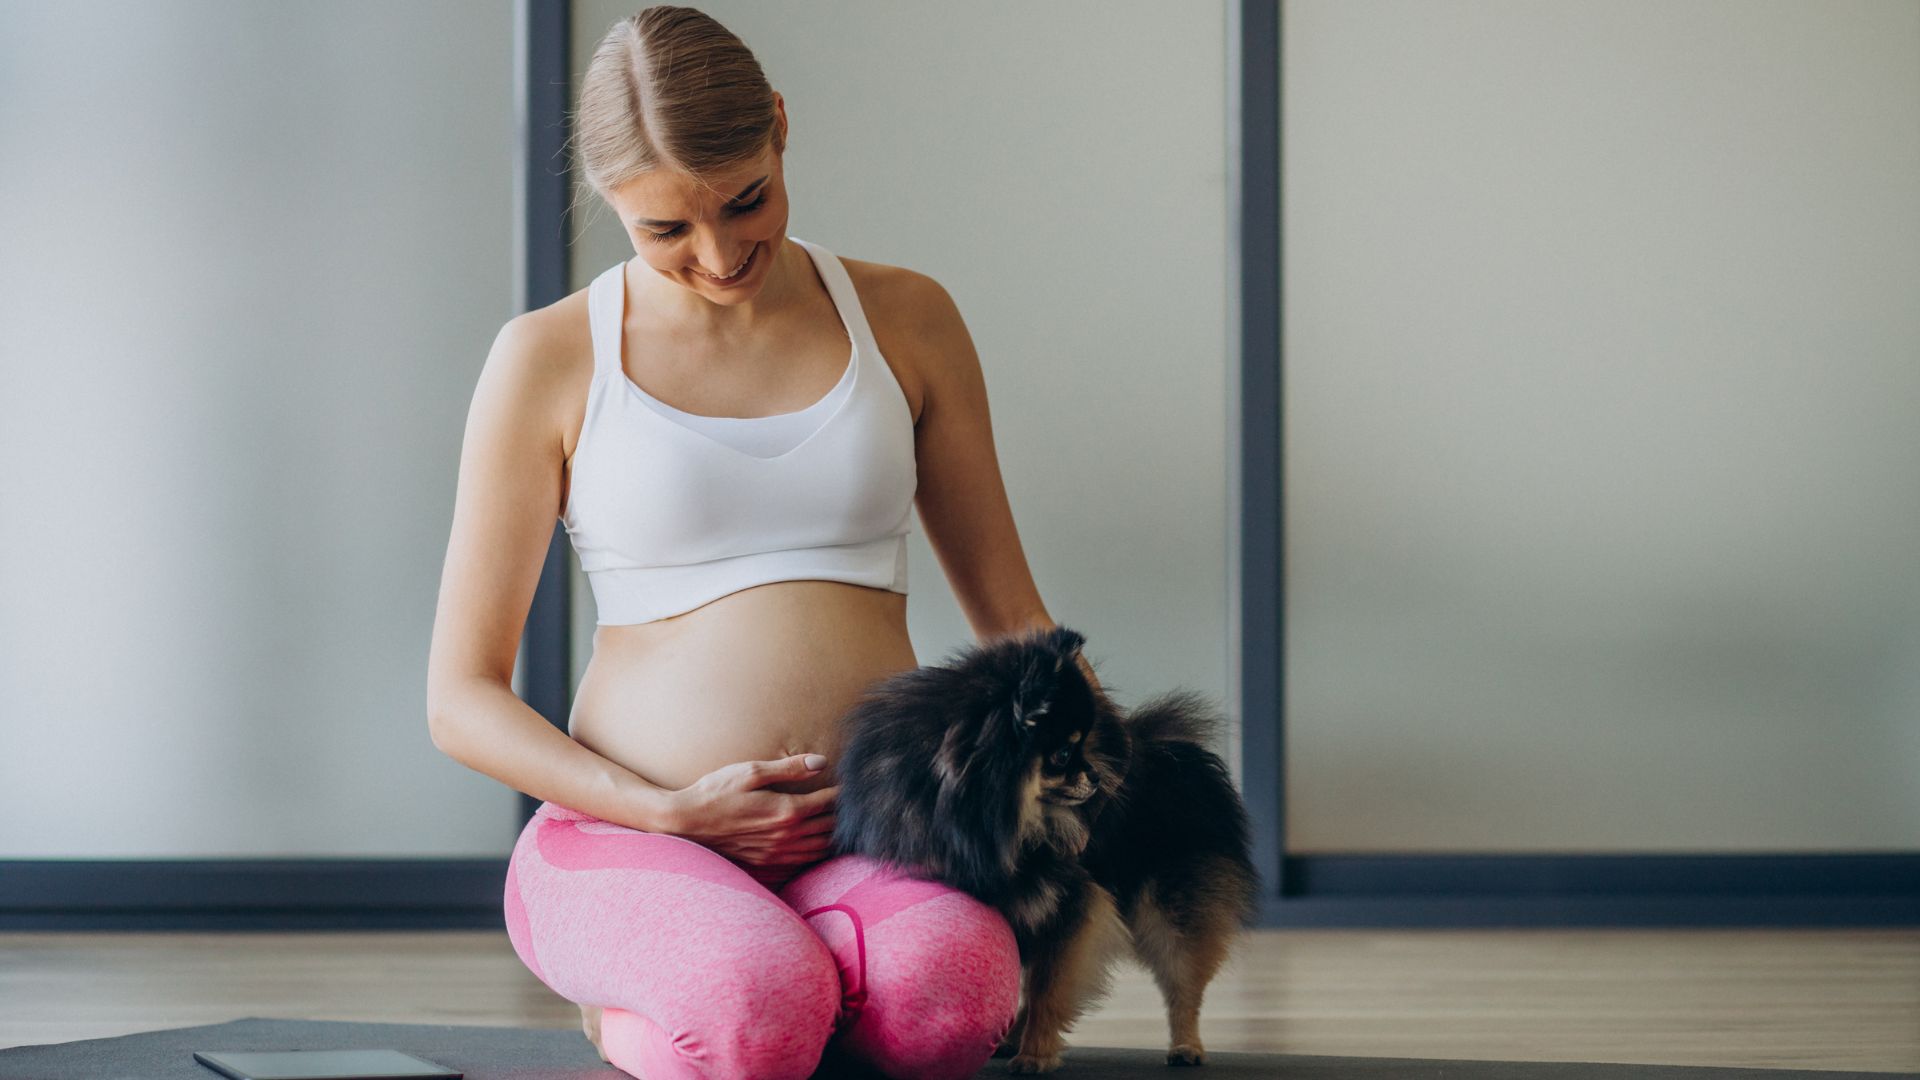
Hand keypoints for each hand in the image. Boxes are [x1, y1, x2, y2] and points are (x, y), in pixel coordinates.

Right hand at [668, 754, 838, 885]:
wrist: (685, 822)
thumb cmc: (716, 791)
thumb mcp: (751, 771)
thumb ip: (789, 768)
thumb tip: (821, 762)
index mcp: (786, 811)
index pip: (828, 802)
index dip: (841, 793)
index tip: (848, 784)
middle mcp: (786, 836)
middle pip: (829, 828)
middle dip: (841, 815)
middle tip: (847, 803)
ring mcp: (776, 853)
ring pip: (819, 849)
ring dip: (831, 836)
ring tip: (836, 822)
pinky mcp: (765, 863)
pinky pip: (801, 862)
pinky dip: (814, 853)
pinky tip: (814, 842)